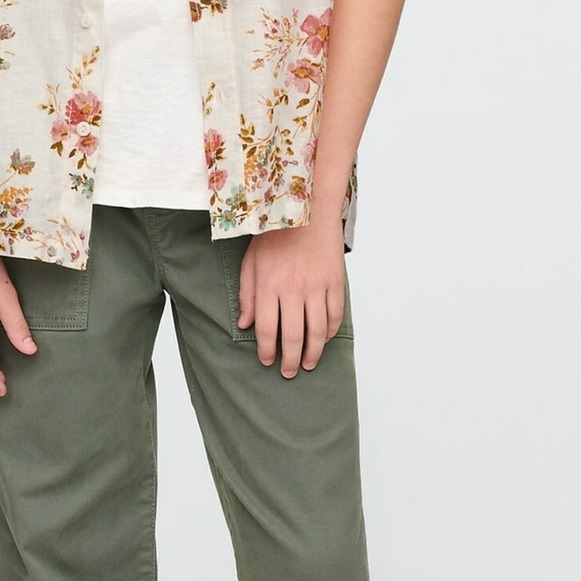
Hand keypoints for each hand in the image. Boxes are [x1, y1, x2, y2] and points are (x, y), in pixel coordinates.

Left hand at [235, 215, 348, 376]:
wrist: (307, 208)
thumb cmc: (274, 234)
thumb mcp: (250, 261)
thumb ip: (247, 294)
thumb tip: (245, 324)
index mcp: (269, 285)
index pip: (267, 328)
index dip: (266, 350)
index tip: (266, 360)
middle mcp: (293, 289)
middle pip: (293, 336)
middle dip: (291, 360)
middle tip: (289, 372)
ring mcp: (317, 286)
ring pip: (317, 331)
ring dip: (313, 352)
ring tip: (308, 363)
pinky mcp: (335, 281)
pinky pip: (335, 315)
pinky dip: (330, 332)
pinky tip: (323, 340)